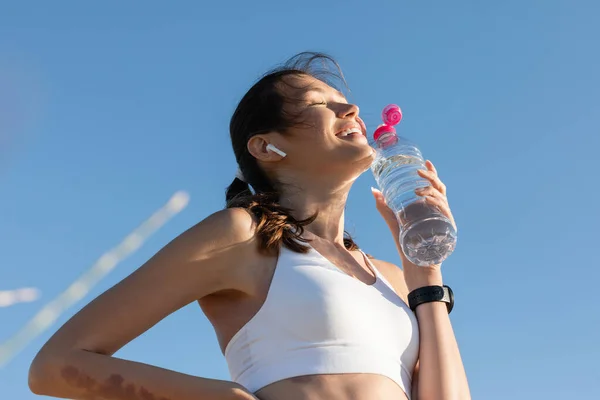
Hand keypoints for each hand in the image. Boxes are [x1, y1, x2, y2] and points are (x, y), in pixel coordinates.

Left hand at [372, 160, 454, 288]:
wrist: (416, 271)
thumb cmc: (407, 248)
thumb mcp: (394, 224)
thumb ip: (385, 208)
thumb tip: (373, 190)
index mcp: (428, 209)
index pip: (433, 187)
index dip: (431, 173)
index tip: (425, 161)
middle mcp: (438, 212)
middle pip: (440, 189)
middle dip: (432, 176)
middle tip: (419, 170)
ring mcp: (443, 221)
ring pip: (443, 198)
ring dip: (431, 189)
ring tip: (417, 188)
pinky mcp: (446, 230)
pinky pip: (444, 212)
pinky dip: (436, 203)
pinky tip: (425, 199)